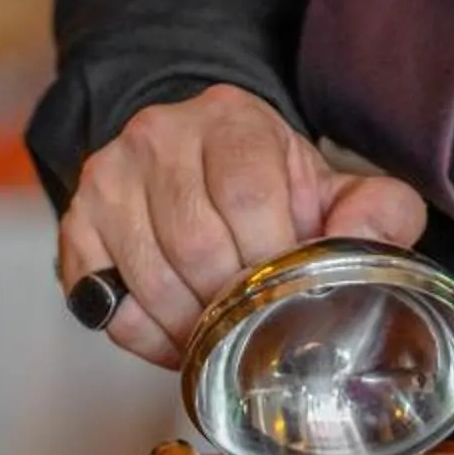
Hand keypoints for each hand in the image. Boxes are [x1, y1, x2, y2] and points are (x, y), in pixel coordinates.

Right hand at [58, 83, 424, 367]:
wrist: (192, 165)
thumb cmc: (270, 188)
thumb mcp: (333, 186)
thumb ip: (377, 211)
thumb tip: (365, 242)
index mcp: (231, 119)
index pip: (247, 195)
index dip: (272, 259)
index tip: (289, 288)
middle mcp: (158, 134)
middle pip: (196, 244)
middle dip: (234, 302)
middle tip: (256, 322)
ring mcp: (108, 175)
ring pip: (151, 277)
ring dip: (193, 326)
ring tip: (221, 334)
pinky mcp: (76, 221)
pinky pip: (108, 300)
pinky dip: (147, 335)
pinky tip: (177, 333)